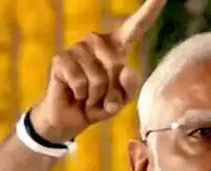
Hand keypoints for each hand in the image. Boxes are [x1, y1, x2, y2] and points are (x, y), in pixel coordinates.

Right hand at [31, 0, 166, 142]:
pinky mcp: (61, 58)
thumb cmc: (99, 105)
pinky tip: (76, 94)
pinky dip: (82, 95)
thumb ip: (130, 88)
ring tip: (88, 96)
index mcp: (116, 47)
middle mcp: (97, 41)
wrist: (71, 119)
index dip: (149, 10)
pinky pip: (81, 82)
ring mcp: (78, 48)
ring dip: (96, 96)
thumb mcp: (120, 101)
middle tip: (100, 96)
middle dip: (111, 90)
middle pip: (116, 65)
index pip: (136, 27)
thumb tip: (126, 70)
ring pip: (98, 77)